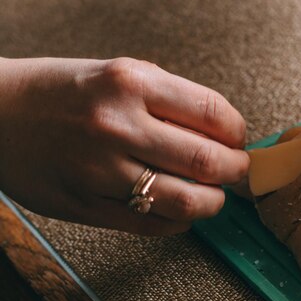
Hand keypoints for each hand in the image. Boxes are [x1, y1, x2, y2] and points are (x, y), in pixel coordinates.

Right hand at [0, 57, 248, 235]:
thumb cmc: (62, 91)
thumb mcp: (118, 74)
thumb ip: (170, 100)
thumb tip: (224, 132)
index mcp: (131, 82)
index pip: (214, 113)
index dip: (238, 132)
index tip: (237, 139)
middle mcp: (118, 125)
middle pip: (208, 161)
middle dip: (235, 170)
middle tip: (236, 170)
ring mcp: (100, 170)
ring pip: (185, 202)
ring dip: (213, 203)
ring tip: (213, 195)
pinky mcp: (85, 206)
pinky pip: (152, 226)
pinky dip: (180, 223)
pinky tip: (181, 212)